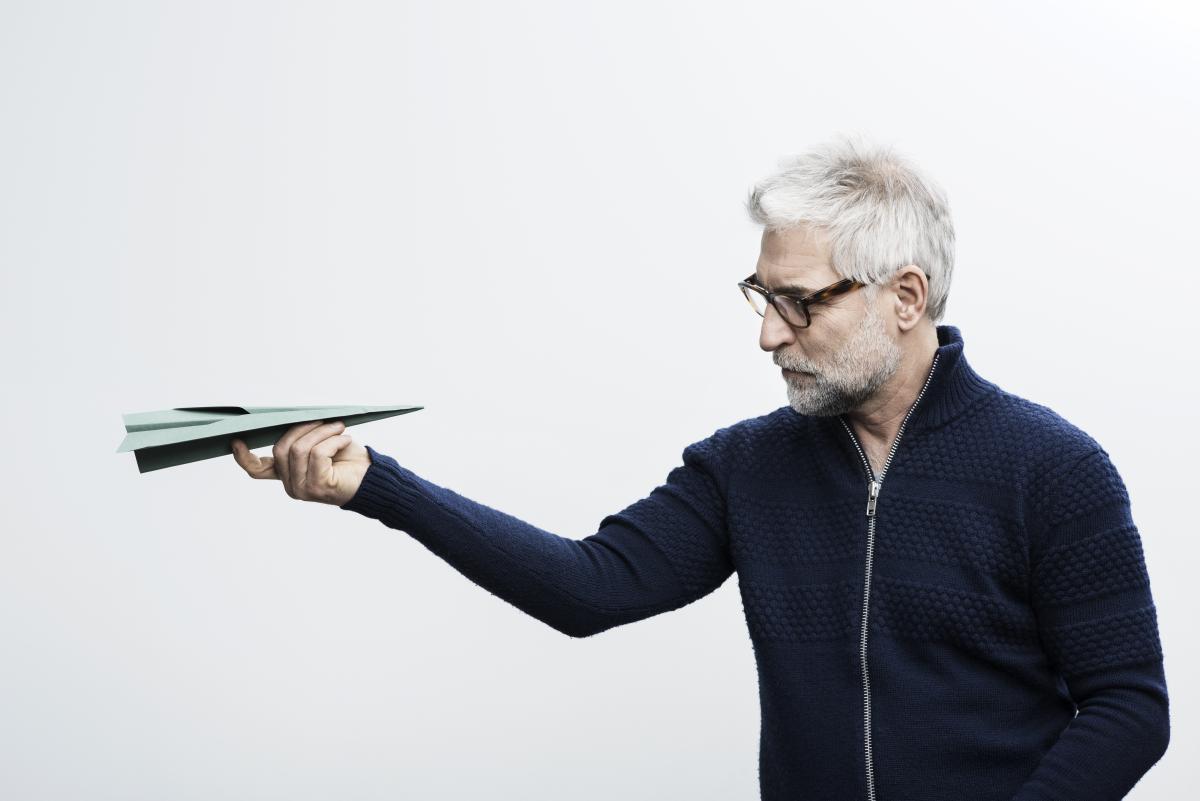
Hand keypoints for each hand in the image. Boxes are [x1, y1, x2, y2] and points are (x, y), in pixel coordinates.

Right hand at [231, 420, 370, 505]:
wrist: (372, 479)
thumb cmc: (348, 459)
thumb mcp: (320, 445)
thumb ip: (302, 438)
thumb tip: (291, 418)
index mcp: (286, 474)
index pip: (257, 470)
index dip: (244, 456)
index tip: (236, 441)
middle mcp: (290, 484)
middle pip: (281, 447)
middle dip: (303, 427)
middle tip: (327, 421)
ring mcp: (302, 488)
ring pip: (300, 448)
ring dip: (322, 431)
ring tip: (340, 428)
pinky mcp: (317, 487)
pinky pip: (318, 453)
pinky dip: (333, 441)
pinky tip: (346, 440)